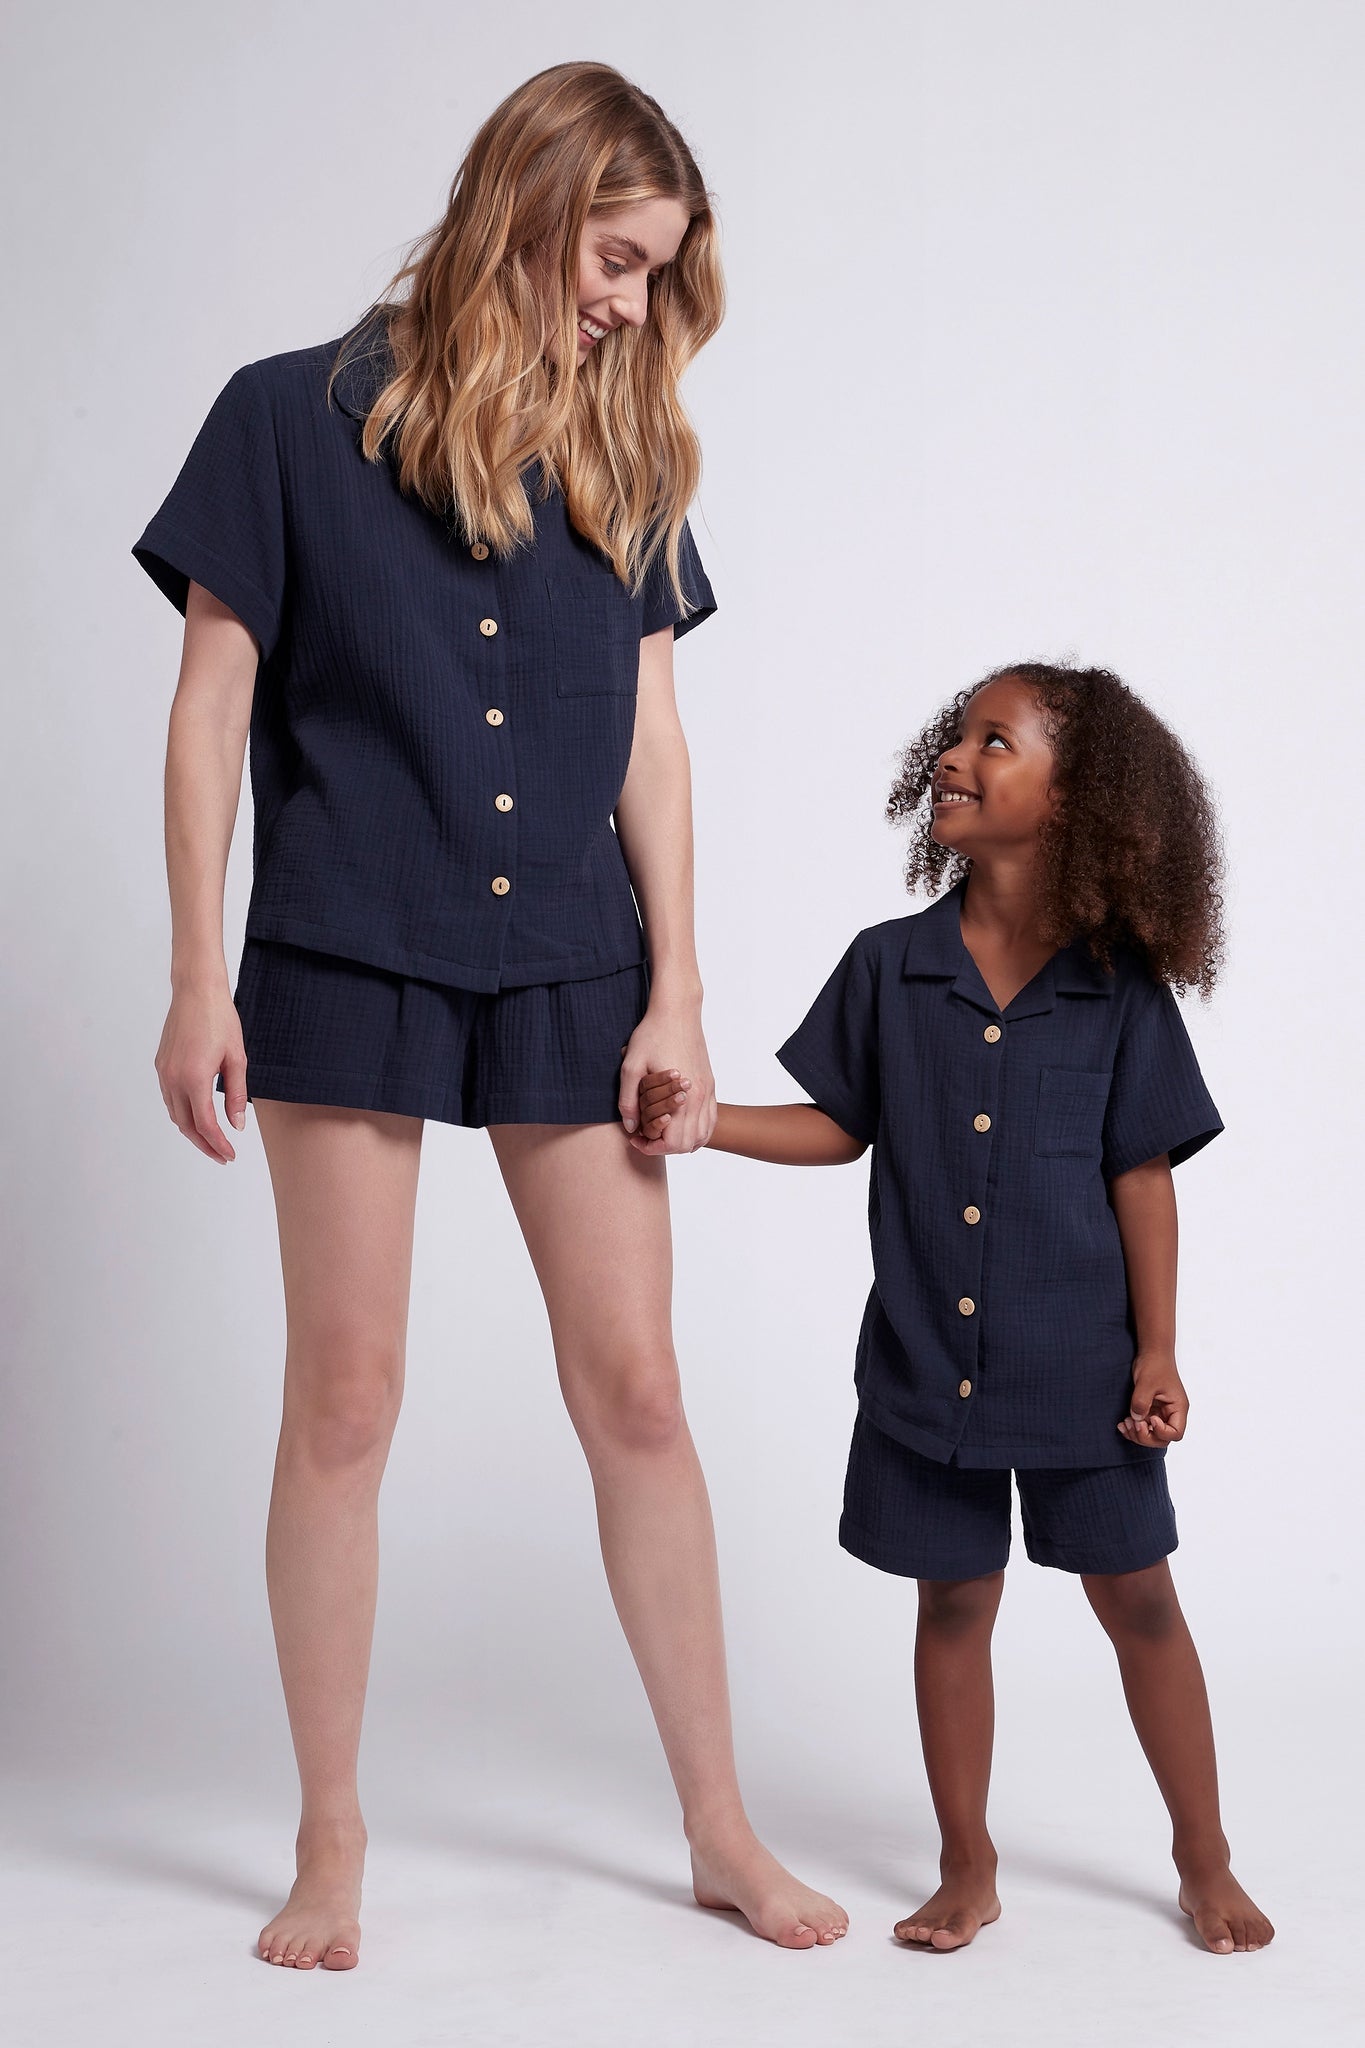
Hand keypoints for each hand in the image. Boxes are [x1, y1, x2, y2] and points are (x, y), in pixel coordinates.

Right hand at [155, 985, 247, 1162]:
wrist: (196, 991)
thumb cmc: (220, 1019)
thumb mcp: (237, 1058)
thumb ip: (237, 1095)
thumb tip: (237, 1125)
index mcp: (194, 1078)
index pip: (205, 1124)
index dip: (218, 1144)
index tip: (230, 1155)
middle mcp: (174, 1078)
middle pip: (186, 1125)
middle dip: (204, 1145)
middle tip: (222, 1155)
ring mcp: (164, 1072)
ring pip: (175, 1114)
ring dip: (192, 1131)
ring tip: (212, 1140)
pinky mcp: (161, 1065)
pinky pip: (169, 1098)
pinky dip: (182, 1113)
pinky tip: (197, 1115)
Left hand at [619, 1003, 714, 1153]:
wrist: (678, 1012)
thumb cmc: (652, 1035)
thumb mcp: (631, 1066)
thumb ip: (628, 1100)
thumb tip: (631, 1128)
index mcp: (681, 1097)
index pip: (673, 1142)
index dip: (652, 1148)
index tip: (636, 1139)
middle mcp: (699, 1098)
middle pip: (689, 1144)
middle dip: (665, 1147)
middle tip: (646, 1137)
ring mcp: (708, 1092)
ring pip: (703, 1135)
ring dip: (683, 1141)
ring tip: (662, 1132)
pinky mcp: (711, 1085)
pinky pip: (711, 1120)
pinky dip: (698, 1130)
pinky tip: (680, 1124)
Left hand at [1118, 1352, 1188, 1446]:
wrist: (1151, 1352)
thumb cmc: (1155, 1364)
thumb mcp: (1147, 1383)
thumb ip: (1141, 1402)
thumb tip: (1136, 1419)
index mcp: (1178, 1408)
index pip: (1176, 1433)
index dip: (1162, 1432)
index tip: (1151, 1419)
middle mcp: (1171, 1413)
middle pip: (1162, 1438)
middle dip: (1146, 1436)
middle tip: (1133, 1425)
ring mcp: (1160, 1413)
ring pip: (1151, 1435)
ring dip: (1137, 1434)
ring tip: (1124, 1424)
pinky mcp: (1150, 1410)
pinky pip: (1143, 1426)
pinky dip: (1133, 1428)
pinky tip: (1122, 1424)